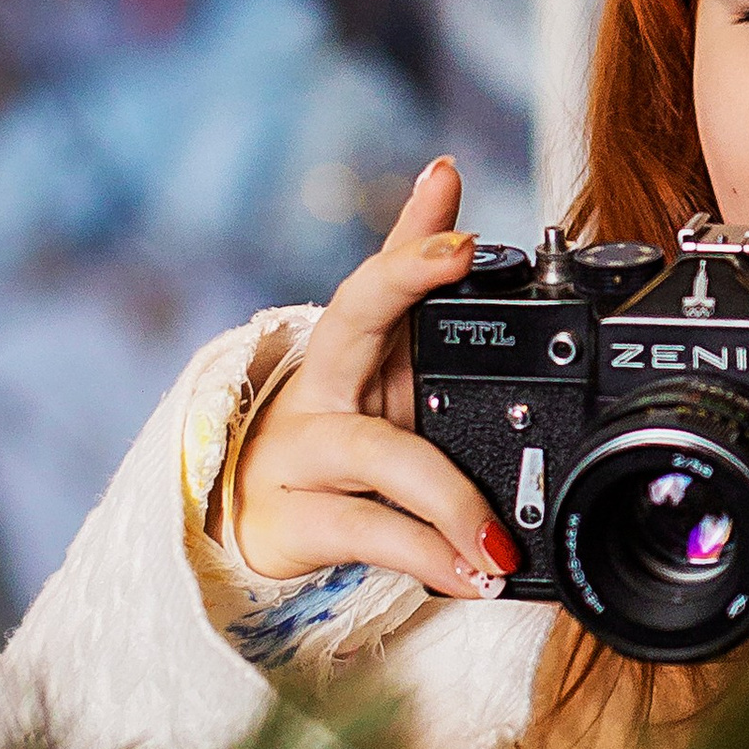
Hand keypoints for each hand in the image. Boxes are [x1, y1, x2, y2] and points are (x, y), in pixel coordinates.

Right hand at [226, 158, 520, 601]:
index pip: (377, 276)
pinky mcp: (296, 522)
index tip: (461, 226)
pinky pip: (370, 534)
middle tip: (461, 253)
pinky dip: (429, 557)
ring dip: (450, 498)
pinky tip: (470, 574)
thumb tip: (444, 173)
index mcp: (351, 343)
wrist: (249, 517)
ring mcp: (302, 453)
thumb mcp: (376, 357)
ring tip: (499, 539)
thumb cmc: (333, 430)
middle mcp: (323, 384)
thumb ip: (406, 274)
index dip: (414, 246)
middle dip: (404, 282)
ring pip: (380, 454)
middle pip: (354, 317)